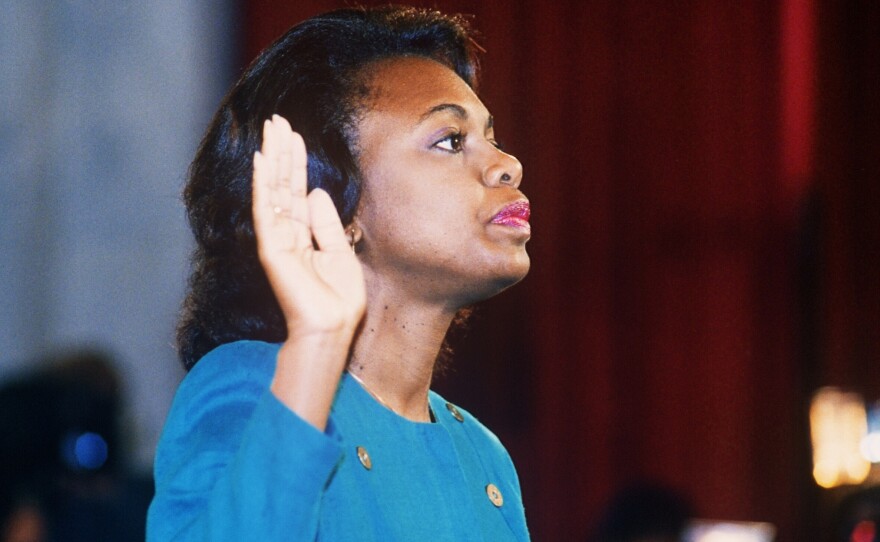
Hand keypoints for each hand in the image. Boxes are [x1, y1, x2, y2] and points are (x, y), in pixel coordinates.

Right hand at [252, 115, 365, 338]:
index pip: (296, 190)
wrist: (332, 327)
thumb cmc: (339, 298)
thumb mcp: (340, 250)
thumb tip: (314, 191)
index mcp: (303, 235)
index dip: (296, 162)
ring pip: (272, 190)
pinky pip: (265, 209)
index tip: (294, 133)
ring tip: (270, 129)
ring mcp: (277, 240)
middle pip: (282, 184)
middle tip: (277, 119)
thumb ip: (326, 222)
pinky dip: (262, 184)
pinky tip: (260, 160)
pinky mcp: (272, 249)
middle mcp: (286, 233)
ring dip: (271, 158)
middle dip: (281, 151)